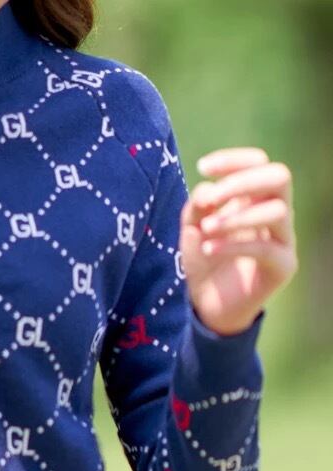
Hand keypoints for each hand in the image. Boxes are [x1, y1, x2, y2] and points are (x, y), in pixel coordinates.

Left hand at [179, 147, 297, 335]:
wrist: (207, 304)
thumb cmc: (203, 259)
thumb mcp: (192, 228)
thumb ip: (197, 206)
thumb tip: (207, 190)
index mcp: (254, 196)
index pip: (258, 162)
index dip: (234, 160)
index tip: (202, 167)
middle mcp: (275, 212)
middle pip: (279, 176)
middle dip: (241, 182)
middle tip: (209, 200)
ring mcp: (283, 238)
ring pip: (277, 211)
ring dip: (235, 217)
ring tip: (206, 229)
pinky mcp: (283, 266)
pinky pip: (266, 249)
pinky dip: (233, 245)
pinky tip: (207, 249)